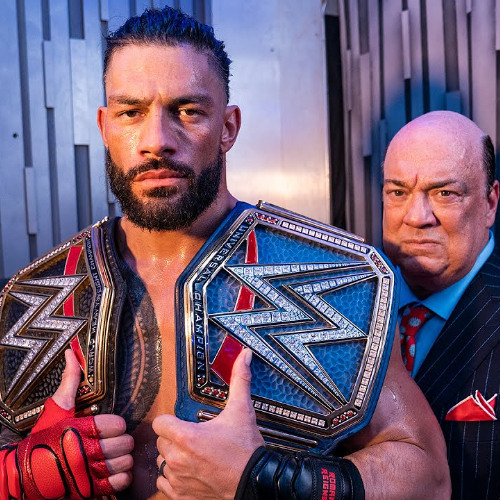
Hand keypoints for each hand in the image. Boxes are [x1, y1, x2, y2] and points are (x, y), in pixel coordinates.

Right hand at [5, 349, 133, 498]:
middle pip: (123, 444)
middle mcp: (85, 452)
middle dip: (122, 441)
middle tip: (115, 441)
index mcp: (80, 429)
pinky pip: (119, 483)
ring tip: (116, 456)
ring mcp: (87, 473)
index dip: (117, 425)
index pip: (116, 425)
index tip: (111, 426)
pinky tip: (115, 471)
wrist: (22, 474)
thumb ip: (70, 381)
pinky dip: (121, 478)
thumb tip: (72, 353)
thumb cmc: (42, 439)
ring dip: (123, 459)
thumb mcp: (56, 408)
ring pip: (124, 463)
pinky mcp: (88, 489)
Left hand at [153, 348, 264, 498]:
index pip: (159, 423)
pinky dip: (173, 478)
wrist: (255, 482)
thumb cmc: (246, 449)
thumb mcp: (242, 410)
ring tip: (192, 455)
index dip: (171, 420)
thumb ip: (239, 379)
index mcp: (186, 437)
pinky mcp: (180, 495)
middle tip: (193, 437)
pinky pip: (163, 483)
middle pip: (161, 441)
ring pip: (162, 462)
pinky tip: (190, 471)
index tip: (182, 422)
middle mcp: (177, 459)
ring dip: (173, 457)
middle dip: (174, 437)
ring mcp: (177, 479)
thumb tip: (244, 355)